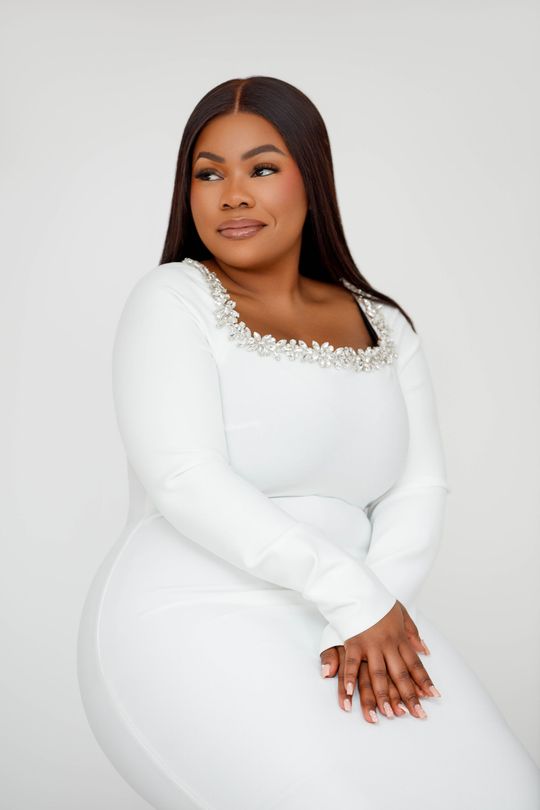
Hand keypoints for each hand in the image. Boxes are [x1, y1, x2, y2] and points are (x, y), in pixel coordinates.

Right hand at [320, 601, 440, 722]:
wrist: (359, 587)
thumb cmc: (378, 601)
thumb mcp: (401, 612)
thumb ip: (412, 632)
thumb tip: (426, 650)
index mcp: (399, 638)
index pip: (415, 663)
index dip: (424, 680)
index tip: (433, 696)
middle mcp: (387, 644)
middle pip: (400, 674)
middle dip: (409, 696)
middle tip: (417, 715)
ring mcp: (370, 644)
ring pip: (378, 674)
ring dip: (383, 695)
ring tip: (387, 714)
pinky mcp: (353, 642)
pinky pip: (352, 663)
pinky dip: (350, 678)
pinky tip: (350, 694)